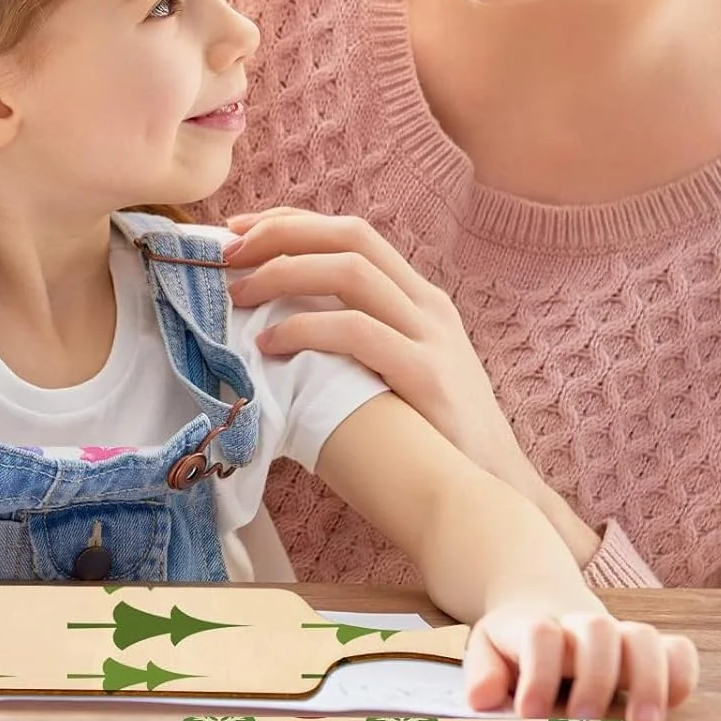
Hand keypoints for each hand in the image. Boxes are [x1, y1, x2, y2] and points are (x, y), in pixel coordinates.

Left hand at [223, 208, 525, 482]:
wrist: (492, 498)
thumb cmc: (426, 440)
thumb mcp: (392, 373)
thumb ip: (351, 342)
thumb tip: (273, 326)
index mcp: (419, 298)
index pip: (353, 233)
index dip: (294, 222)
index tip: (240, 228)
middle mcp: (428, 305)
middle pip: (351, 236)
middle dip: (283, 234)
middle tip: (227, 253)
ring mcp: (432, 337)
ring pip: (351, 272)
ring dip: (284, 274)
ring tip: (238, 295)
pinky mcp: (428, 376)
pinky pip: (357, 332)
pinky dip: (305, 328)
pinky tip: (269, 345)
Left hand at [465, 605, 698, 720]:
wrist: (542, 603)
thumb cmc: (514, 643)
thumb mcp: (486, 649)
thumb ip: (483, 671)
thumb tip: (483, 699)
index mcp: (537, 626)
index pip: (541, 635)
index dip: (537, 673)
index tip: (529, 714)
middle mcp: (582, 628)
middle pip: (597, 630)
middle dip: (595, 677)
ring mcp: (620, 637)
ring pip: (643, 637)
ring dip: (648, 680)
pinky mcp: (649, 652)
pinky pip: (679, 650)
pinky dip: (682, 674)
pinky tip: (673, 706)